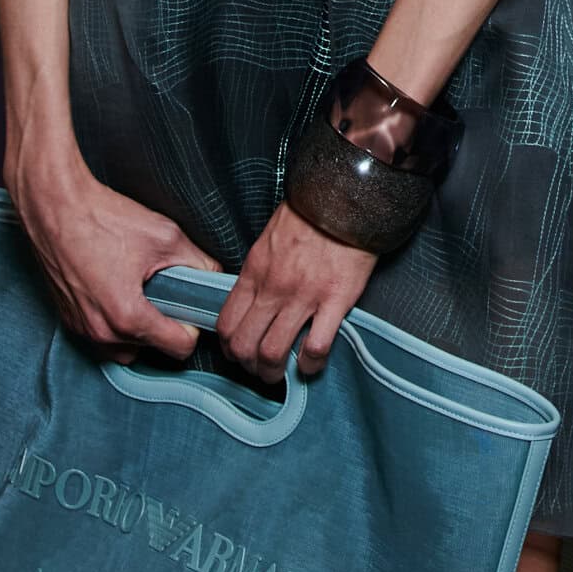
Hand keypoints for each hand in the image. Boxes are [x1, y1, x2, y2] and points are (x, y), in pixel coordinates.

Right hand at [12, 157, 222, 360]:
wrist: (54, 207)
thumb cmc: (102, 218)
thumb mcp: (165, 236)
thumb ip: (198, 262)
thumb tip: (212, 276)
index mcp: (127, 317)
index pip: (179, 348)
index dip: (192, 326)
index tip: (190, 307)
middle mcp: (101, 332)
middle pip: (151, 351)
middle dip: (163, 327)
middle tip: (165, 294)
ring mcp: (81, 328)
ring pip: (124, 349)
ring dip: (138, 331)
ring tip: (141, 294)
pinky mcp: (68, 319)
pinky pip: (100, 337)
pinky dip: (113, 323)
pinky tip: (118, 290)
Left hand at [215, 200, 377, 382]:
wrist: (346, 197)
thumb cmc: (309, 216)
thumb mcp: (269, 241)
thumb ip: (258, 272)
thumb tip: (253, 299)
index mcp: (255, 272)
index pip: (227, 323)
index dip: (229, 348)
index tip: (238, 353)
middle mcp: (273, 288)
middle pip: (244, 345)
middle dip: (248, 366)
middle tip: (259, 369)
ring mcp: (303, 296)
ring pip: (273, 352)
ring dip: (274, 371)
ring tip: (283, 374)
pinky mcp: (334, 300)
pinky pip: (315, 347)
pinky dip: (310, 364)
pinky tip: (311, 363)